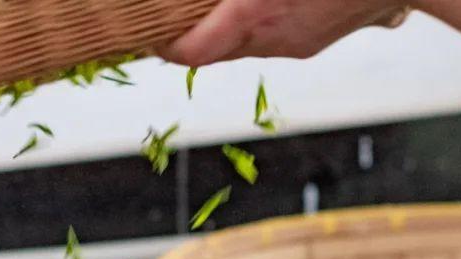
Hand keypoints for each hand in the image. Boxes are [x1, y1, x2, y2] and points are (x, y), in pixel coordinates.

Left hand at [159, 0, 412, 66]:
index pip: (190, 52)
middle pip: (211, 51)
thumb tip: (216, 0)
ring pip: (240, 45)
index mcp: (255, 13)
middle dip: (188, 33)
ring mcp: (294, 45)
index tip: (149, 35)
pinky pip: (268, 39)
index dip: (163, 46)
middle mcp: (272, 39)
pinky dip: (251, 24)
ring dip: (221, 27)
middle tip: (168, 13)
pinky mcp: (311, 43)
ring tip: (210, 5)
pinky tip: (257, 1)